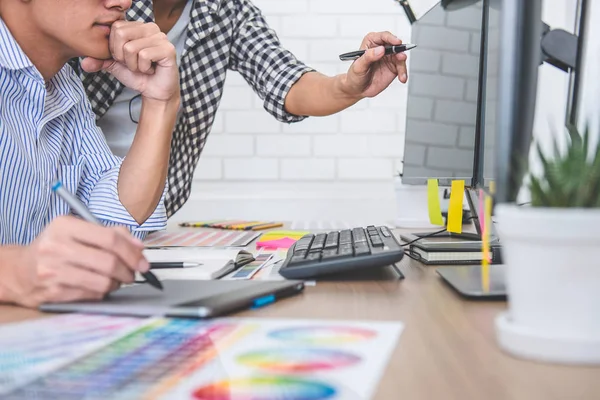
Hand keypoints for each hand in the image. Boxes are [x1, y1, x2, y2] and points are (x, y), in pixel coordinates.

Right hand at [2, 216, 148, 307]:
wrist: (18, 270)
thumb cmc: (55, 248)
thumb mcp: (77, 230)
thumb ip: (110, 233)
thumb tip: (139, 247)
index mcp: (64, 226)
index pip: (110, 239)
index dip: (132, 252)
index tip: (143, 261)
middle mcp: (56, 247)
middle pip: (109, 262)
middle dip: (129, 271)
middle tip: (133, 273)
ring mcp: (53, 272)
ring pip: (103, 282)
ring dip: (117, 283)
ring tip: (115, 280)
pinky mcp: (53, 293)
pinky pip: (92, 295)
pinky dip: (102, 292)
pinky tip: (98, 286)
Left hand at [80, 21, 178, 103]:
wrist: (154, 92)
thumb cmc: (137, 76)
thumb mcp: (115, 66)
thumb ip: (100, 61)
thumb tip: (84, 63)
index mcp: (137, 27)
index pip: (115, 28)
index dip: (115, 48)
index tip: (126, 58)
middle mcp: (150, 28)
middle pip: (122, 35)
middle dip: (123, 57)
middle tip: (135, 64)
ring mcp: (161, 37)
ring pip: (131, 48)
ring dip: (134, 65)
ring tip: (144, 68)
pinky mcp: (168, 49)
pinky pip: (144, 55)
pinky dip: (144, 68)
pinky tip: (152, 70)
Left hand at [342, 31, 408, 98]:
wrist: (357, 89)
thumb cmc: (355, 76)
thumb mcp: (358, 66)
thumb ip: (368, 57)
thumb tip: (380, 49)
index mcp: (371, 43)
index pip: (383, 36)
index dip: (391, 38)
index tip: (397, 42)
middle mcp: (382, 48)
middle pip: (395, 45)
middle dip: (400, 50)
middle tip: (401, 57)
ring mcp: (389, 58)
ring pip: (400, 56)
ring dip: (402, 64)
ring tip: (401, 73)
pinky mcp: (394, 68)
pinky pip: (401, 68)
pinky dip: (403, 73)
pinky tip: (402, 78)